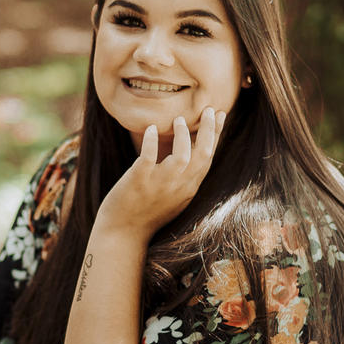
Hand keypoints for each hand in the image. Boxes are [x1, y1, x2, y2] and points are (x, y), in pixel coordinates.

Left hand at [98, 107, 225, 236]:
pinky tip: (152, 129)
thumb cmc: (146, 213)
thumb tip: (189, 152)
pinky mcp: (138, 182)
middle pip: (203, 155)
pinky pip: (148, 159)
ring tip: (178, 119)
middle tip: (208, 109)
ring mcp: (159, 185)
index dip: (216, 134)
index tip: (220, 114)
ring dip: (183, 135)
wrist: (123, 234)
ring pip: (181, 157)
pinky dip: (151, 142)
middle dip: (209, 130)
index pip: (208, 158)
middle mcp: (178, 187)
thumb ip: (184, 177)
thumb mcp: (173, 197)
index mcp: (188, 188)